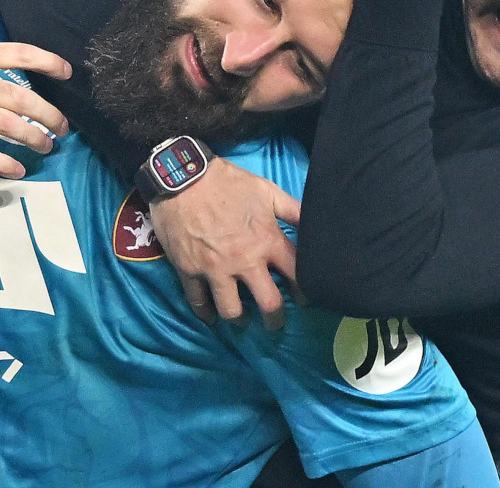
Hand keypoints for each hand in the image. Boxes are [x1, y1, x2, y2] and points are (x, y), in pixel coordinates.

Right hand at [0, 26, 70, 177]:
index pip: (19, 54)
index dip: (48, 62)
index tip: (67, 72)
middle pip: (21, 96)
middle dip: (48, 113)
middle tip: (64, 126)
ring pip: (6, 125)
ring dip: (33, 138)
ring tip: (48, 147)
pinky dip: (1, 162)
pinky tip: (17, 170)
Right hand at [148, 157, 301, 330]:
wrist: (182, 176)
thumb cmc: (227, 182)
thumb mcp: (267, 190)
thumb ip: (293, 210)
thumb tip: (318, 222)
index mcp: (267, 241)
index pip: (297, 276)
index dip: (305, 292)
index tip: (304, 301)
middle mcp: (244, 261)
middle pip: (269, 304)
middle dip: (275, 319)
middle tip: (274, 323)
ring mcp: (215, 269)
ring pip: (232, 311)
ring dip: (240, 320)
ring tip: (242, 320)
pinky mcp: (189, 270)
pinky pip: (198, 302)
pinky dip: (204, 313)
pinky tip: (210, 317)